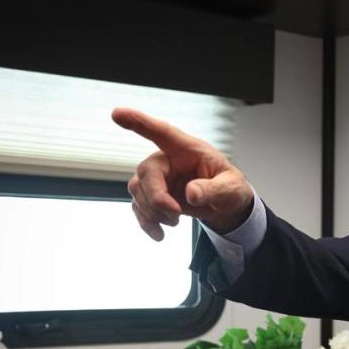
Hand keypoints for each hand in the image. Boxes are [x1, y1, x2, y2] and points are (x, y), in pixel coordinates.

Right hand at [112, 107, 254, 239]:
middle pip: (146, 171)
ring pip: (138, 190)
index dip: (139, 122)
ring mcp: (158, 178)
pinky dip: (146, 222)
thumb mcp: (231, 188)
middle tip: (176, 215)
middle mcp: (168, 160)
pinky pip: (139, 207)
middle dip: (156, 197)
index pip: (161, 132)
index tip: (116, 113)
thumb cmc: (230, 188)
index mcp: (187, 149)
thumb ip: (214, 190)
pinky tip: (159, 235)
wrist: (225, 206)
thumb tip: (191, 194)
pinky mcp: (153, 195)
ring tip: (176, 222)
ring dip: (153, 211)